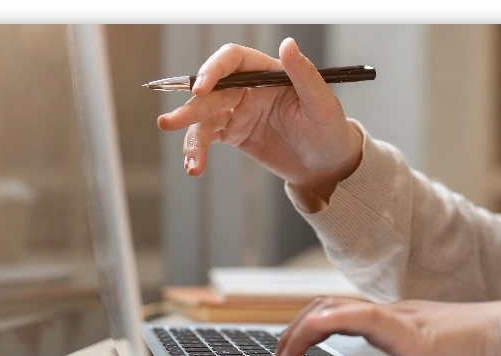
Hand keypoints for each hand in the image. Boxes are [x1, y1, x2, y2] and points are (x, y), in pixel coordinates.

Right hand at [156, 38, 362, 201]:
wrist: (328, 166)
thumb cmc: (331, 131)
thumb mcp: (322, 104)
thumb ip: (303, 74)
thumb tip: (288, 44)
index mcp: (267, 72)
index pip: (232, 61)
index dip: (213, 70)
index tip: (201, 89)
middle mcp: (248, 88)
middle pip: (211, 92)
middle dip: (191, 108)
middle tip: (170, 122)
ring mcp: (238, 111)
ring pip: (204, 117)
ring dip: (191, 137)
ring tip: (190, 161)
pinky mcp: (234, 134)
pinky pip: (208, 138)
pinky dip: (198, 151)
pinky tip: (194, 167)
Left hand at [270, 296, 500, 355]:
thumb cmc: (481, 354)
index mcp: (395, 322)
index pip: (340, 314)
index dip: (308, 329)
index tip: (289, 355)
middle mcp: (390, 313)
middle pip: (326, 308)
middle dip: (294, 330)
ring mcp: (396, 316)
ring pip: (331, 310)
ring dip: (298, 331)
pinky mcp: (405, 326)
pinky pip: (356, 316)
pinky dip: (324, 324)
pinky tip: (305, 339)